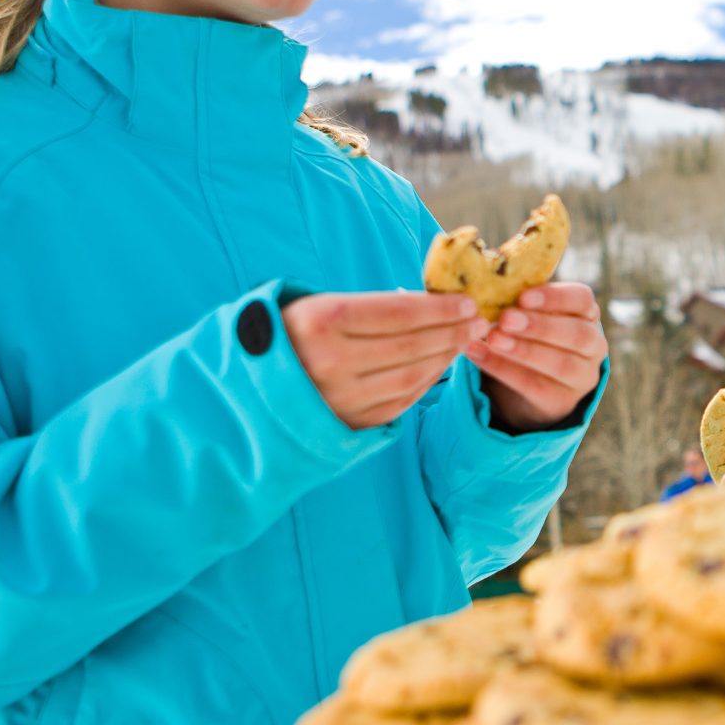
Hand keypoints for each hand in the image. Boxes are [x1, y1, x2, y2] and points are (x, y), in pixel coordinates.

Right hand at [283, 291, 485, 428]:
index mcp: (321, 321)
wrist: (245, 389)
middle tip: (479, 322)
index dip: (439, 308)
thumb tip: (430, 301)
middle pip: (411, 345)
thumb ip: (370, 305)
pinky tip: (439, 366)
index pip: (398, 313)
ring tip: (464, 342)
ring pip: (411, 376)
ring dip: (445, 357)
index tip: (468, 302)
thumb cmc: (289, 335)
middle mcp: (331, 362)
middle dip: (452, 332)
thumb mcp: (317, 306)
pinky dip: (425, 383)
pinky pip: (400, 402)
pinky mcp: (347, 422)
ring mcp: (340, 398)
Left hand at [469, 282, 607, 433]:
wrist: (530, 385)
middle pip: (576, 334)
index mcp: (588, 316)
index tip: (523, 296)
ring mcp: (582, 377)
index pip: (583, 300)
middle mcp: (594, 346)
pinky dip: (504, 370)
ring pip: (559, 363)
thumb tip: (490, 285)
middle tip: (505, 319)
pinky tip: (479, 356)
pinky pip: (535, 386)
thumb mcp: (533, 315)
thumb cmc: (531, 336)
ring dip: (523, 350)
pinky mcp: (562, 402)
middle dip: (539, 326)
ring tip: (492, 339)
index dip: (555, 298)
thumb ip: (522, 302)